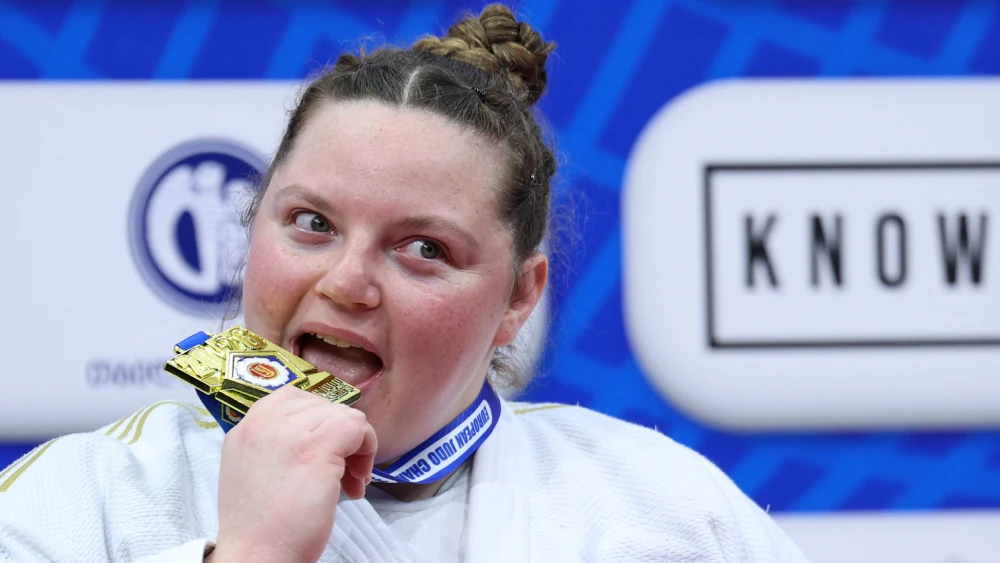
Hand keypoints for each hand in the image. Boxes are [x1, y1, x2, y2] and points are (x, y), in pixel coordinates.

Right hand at [208, 385, 376, 562]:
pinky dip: (367, 447)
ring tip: (349, 484)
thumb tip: (321, 431)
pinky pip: (357, 425)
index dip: (320, 423)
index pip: (295, 398)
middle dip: (339, 439)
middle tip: (341, 476)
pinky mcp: (315, 447)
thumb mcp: (257, 469)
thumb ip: (278, 442)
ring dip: (355, 448)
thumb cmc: (264, 525)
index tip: (325, 453)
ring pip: (343, 415)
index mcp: (247, 427)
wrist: (258, 556)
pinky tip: (358, 480)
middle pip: (323, 406)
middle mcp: (263, 422)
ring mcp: (288, 432)